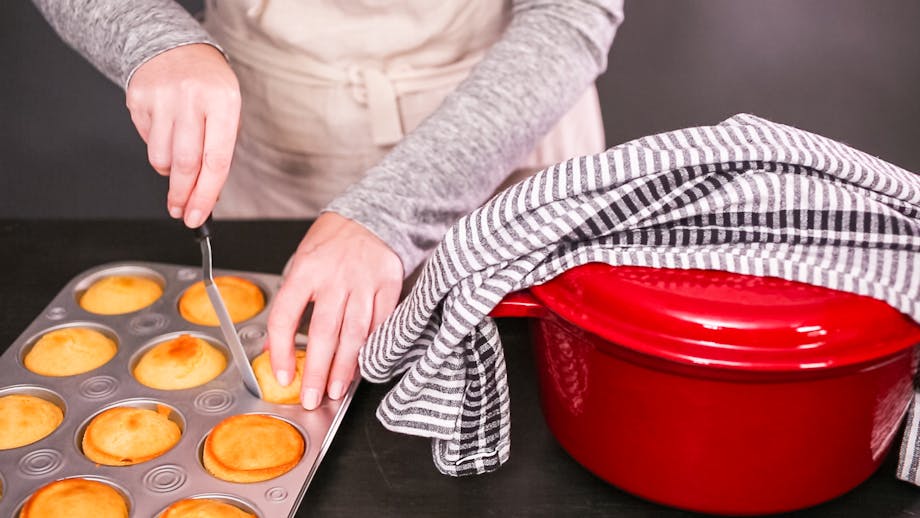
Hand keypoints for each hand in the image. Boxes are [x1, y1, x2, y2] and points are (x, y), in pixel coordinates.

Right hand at [126, 43, 240, 227]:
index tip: (198, 215)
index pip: (215, 160)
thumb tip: (209, 194)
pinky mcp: (138, 99)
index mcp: (223, 101)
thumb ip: (220, 150)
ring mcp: (162, 97)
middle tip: (181, 212)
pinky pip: (147, 142)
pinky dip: (158, 150)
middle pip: (185, 164)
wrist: (173, 46)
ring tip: (178, 161)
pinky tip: (166, 134)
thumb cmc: (207, 83)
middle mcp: (192, 98)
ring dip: (169, 172)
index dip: (206, 195)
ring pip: (161, 158)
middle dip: (183, 196)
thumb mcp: (228, 109)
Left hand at [266, 212, 403, 408]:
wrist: (370, 217)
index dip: (281, 350)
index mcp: (305, 270)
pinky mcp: (388, 285)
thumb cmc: (331, 243)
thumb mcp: (300, 263)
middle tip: (312, 397)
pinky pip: (380, 323)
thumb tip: (276, 347)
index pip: (285, 316)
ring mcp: (364, 281)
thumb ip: (291, 303)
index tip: (283, 375)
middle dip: (317, 371)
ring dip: (345, 367)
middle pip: (323, 332)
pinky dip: (371, 346)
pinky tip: (363, 365)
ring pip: (354, 333)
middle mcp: (334, 277)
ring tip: (338, 390)